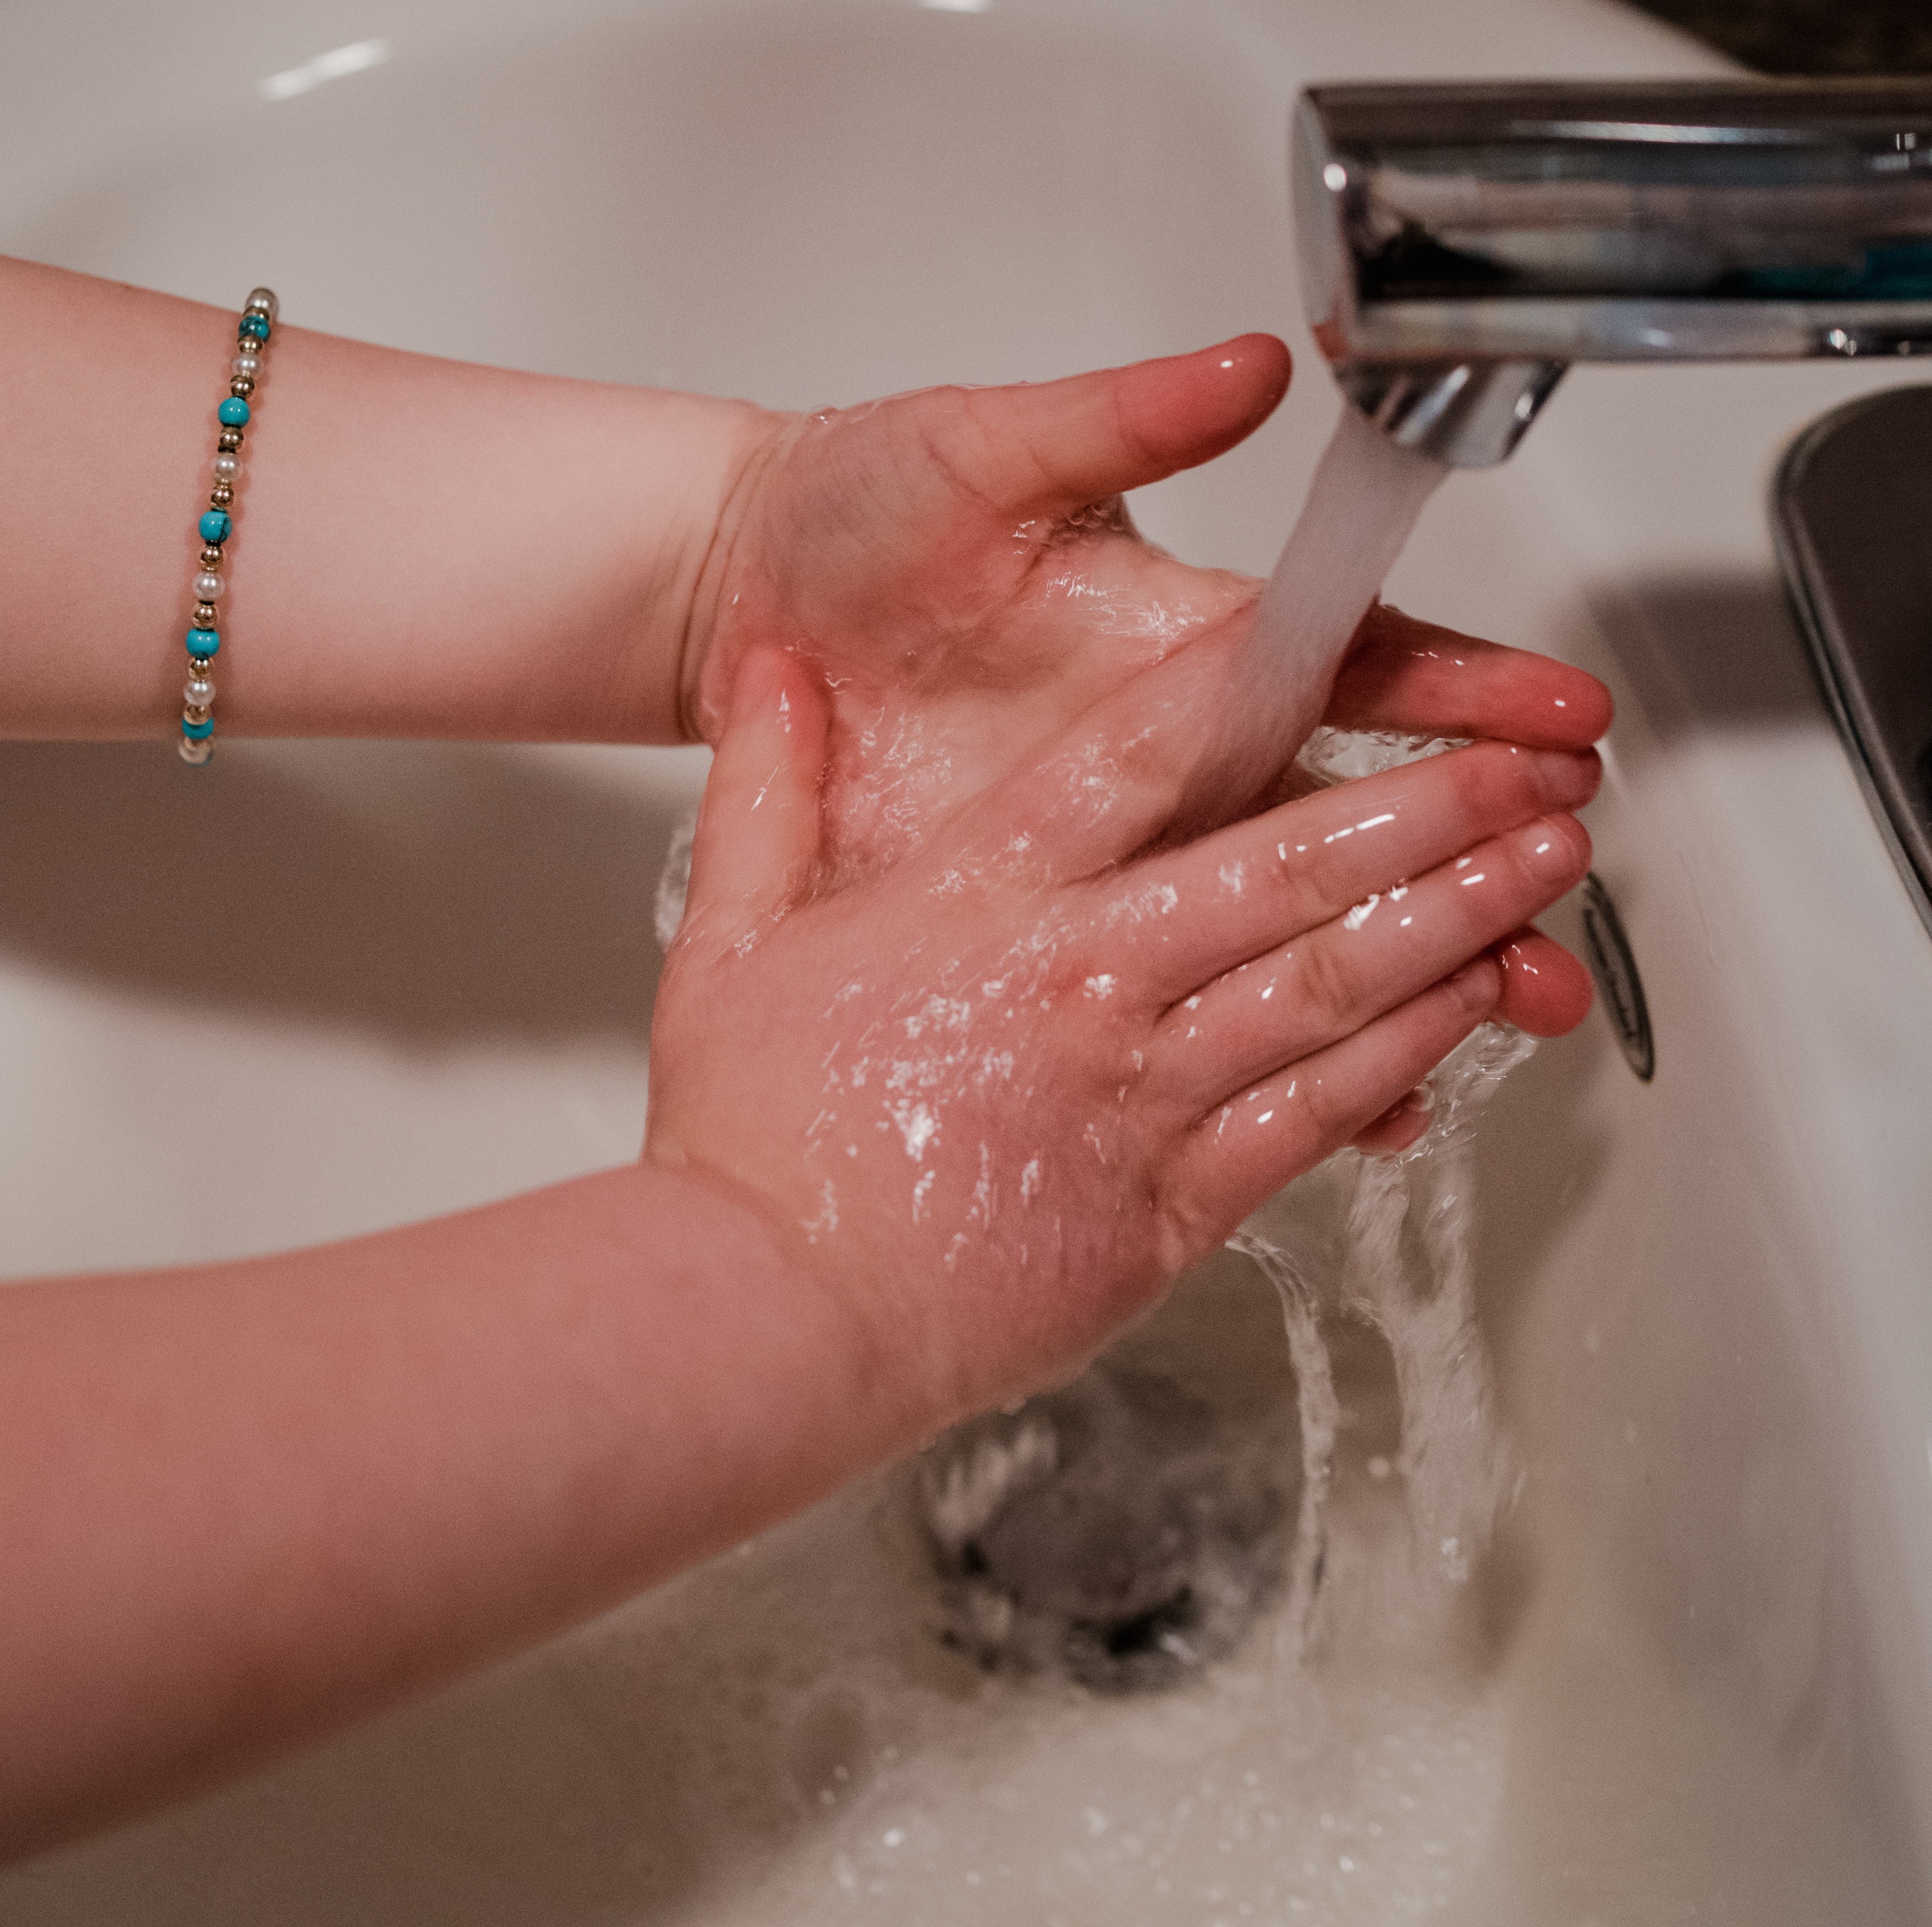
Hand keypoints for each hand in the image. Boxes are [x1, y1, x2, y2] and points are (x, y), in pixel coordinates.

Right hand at [646, 639, 1599, 1415]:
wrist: (767, 1313)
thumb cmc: (749, 1145)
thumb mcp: (724, 942)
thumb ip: (759, 795)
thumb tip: (774, 676)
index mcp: (977, 904)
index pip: (1138, 758)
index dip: (1254, 681)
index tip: (1344, 635)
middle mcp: (1080, 983)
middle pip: (1283, 866)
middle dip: (1423, 807)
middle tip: (1528, 764)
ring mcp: (1136, 1096)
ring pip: (1328, 985)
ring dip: (1451, 917)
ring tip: (1543, 865)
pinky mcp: (1169, 1203)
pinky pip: (1315, 1112)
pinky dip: (1405, 1053)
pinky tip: (1470, 1005)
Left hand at [680, 337, 1606, 1039]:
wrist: (735, 602)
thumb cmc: (856, 515)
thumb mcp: (985, 451)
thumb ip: (1119, 422)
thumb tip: (1252, 369)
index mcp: (1180, 640)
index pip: (1351, 663)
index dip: (1462, 687)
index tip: (1556, 714)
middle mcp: (1170, 752)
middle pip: (1355, 805)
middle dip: (1478, 841)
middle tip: (1564, 880)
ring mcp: (1117, 848)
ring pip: (1295, 915)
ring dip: (1413, 955)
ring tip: (1514, 995)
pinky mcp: (1046, 921)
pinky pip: (1181, 993)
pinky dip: (1283, 1040)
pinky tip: (1368, 1086)